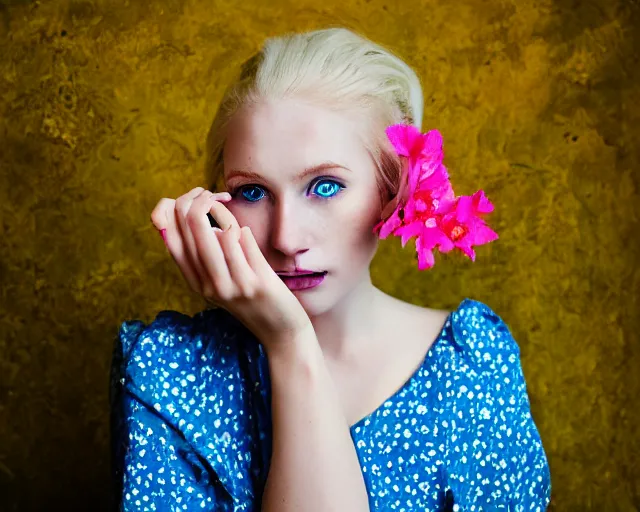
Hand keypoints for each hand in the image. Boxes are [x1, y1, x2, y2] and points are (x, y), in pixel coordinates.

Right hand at [150, 187, 313, 350]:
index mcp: (197, 283)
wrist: (281, 332)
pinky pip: (245, 246)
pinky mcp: (257, 285)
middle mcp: (210, 286)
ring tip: (226, 205)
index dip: (172, 212)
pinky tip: (243, 229)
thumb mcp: (221, 280)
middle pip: (193, 233)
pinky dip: (242, 232)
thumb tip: (198, 216)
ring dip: (222, 214)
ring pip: (218, 237)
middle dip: (198, 203)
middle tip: (210, 194)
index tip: (188, 199)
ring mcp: (234, 286)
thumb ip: (208, 255)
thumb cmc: (252, 299)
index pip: (172, 242)